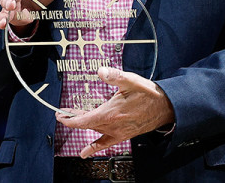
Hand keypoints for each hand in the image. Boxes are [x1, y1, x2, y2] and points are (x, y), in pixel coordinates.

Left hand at [55, 67, 174, 157]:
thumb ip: (114, 76)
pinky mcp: (123, 135)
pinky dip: (93, 148)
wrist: (165, 107)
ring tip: (72, 119)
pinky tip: (84, 152)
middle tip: (62, 113)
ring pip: (94, 131)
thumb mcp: (130, 80)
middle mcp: (112, 125)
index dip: (69, 119)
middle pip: (86, 125)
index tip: (59, 115)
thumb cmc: (148, 94)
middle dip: (72, 120)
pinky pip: (105, 143)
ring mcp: (118, 132)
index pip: (83, 120)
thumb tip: (101, 71)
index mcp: (111, 113)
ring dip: (82, 126)